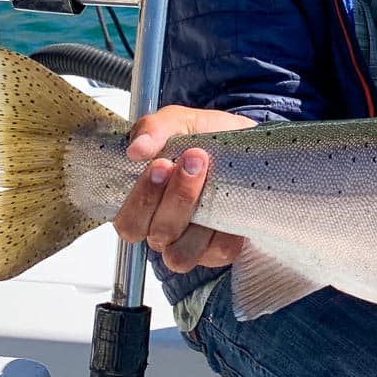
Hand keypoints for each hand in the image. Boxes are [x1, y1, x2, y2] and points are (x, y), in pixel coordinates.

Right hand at [111, 104, 254, 272]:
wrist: (249, 143)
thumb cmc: (207, 137)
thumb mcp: (180, 122)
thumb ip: (154, 129)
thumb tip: (136, 148)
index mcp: (145, 204)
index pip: (127, 222)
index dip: (141, 199)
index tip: (162, 163)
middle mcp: (164, 229)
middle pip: (155, 235)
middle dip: (174, 198)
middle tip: (192, 160)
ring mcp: (192, 244)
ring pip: (180, 254)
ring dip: (196, 214)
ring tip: (211, 176)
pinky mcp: (220, 250)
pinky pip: (219, 252)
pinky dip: (225, 230)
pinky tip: (231, 202)